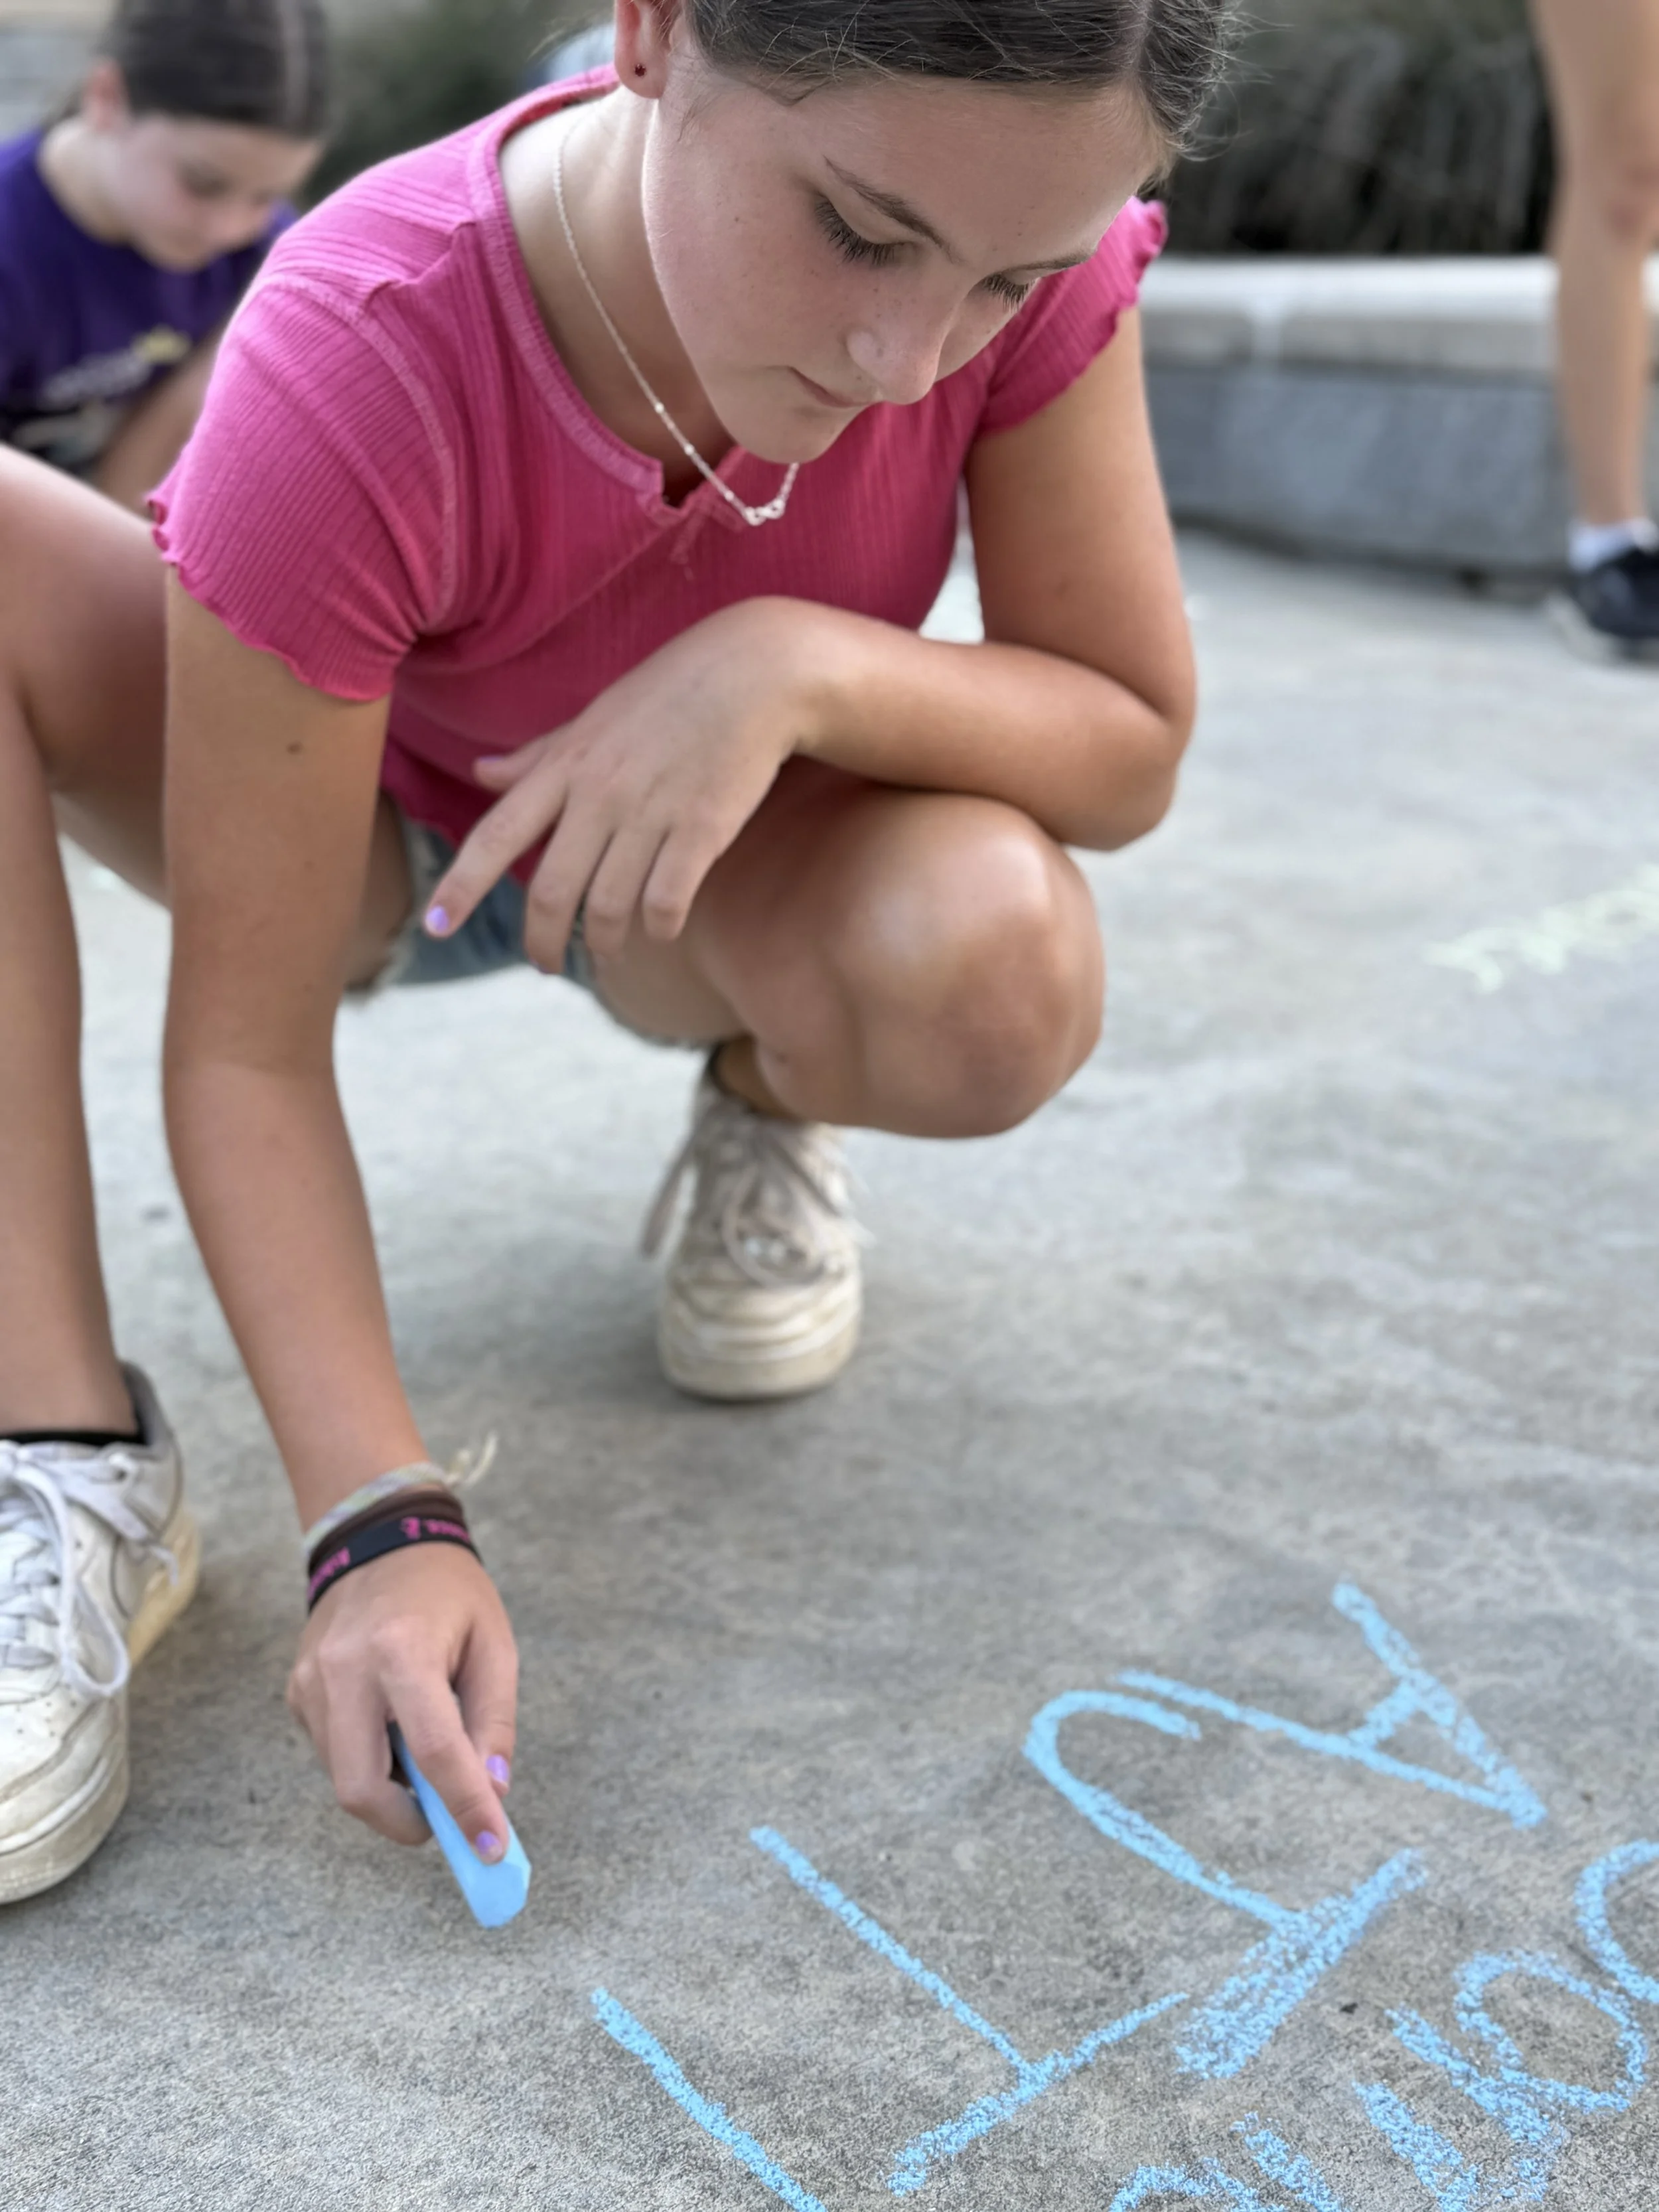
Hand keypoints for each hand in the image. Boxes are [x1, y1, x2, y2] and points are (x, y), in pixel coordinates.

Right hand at [287, 1542, 518, 1856]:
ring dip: (390, 1790)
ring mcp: (311, 1682)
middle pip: (362, 1789)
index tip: (492, 1850)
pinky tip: (391, 1724)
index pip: (434, 1752)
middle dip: (408, 1823)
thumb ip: (493, 1721)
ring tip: (424, 1752)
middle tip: (447, 1820)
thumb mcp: (493, 1644)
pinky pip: (333, 1752)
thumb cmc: (448, 1592)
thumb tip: (492, 1791)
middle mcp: (344, 1670)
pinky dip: (368, 1760)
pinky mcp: (297, 1691)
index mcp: (401, 1649)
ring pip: (344, 1778)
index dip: (465, 1808)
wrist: (380, 1539)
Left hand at [425, 598, 836, 968]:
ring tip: (608, 951)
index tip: (435, 927)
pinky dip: (659, 928)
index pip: (496, 834)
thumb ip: (538, 755)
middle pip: (552, 890)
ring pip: (609, 907)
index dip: (460, 885)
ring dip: (605, 942)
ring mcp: (651, 813)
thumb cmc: (671, 692)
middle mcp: (599, 793)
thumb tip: (482, 772)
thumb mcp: (594, 717)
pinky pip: (666, 902)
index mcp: (565, 765)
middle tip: (546, 965)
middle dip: (542, 941)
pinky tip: (661, 929)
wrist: (755, 672)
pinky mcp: (702, 830)